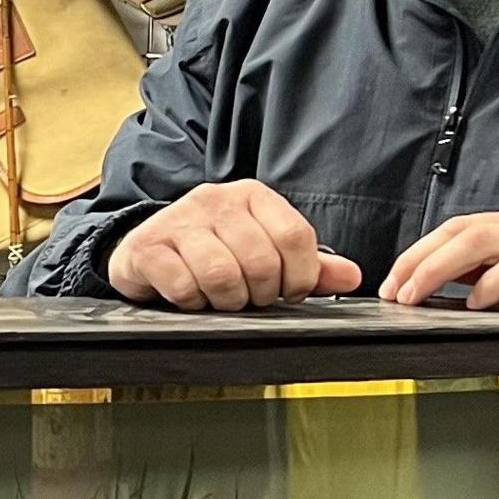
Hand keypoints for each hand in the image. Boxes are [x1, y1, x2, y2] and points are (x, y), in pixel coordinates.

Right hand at [105, 181, 361, 309]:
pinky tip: (191, 296)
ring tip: (221, 299)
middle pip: (261, 260)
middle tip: (250, 298)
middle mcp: (215, 199)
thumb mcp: (262, 253)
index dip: (299, 276)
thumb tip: (353, 277)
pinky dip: (192, 302)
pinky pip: (184, 286)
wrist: (145, 251)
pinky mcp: (148, 246)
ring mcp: (179, 220)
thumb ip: (308, 266)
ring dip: (227, 301)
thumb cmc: (210, 253)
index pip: (294, 236)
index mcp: (251, 196)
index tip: (289, 292)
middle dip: (260, 294)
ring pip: (222, 274)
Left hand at [381, 201, 498, 316]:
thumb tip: (445, 290)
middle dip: (420, 259)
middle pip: (463, 228)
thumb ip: (496, 280)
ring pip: (484, 239)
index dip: (421, 253)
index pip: (460, 228)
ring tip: (417, 295)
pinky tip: (476, 302)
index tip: (395, 282)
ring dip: (441, 268)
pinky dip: (493, 282)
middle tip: (395, 290)